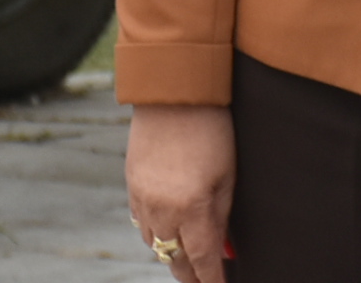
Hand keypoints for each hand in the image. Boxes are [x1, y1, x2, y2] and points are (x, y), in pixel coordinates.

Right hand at [126, 104, 234, 282]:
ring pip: (155, 245)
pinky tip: (168, 231)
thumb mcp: (228, 175)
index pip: (202, 260)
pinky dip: (156, 233)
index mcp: (192, 209)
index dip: (212, 280)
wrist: (174, 95)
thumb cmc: (212, 131)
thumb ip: (223, 215)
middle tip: (204, 280)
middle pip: (174, 260)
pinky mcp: (131, 187)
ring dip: (172, 254)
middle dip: (190, 274)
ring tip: (189, 260)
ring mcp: (142, 200)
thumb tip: (225, 247)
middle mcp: (162, 211)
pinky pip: (142, 224)